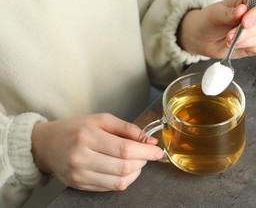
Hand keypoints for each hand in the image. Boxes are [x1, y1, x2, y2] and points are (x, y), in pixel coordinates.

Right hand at [31, 113, 163, 190]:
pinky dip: (123, 179)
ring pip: (120, 182)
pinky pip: (110, 188)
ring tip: (135, 161)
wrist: (46, 144)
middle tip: (146, 153)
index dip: (146, 152)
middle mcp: (81, 158)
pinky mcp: (80, 186)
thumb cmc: (75, 128)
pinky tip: (123, 169)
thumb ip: (128, 129)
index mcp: (87, 136)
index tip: (158, 151)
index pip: (125, 149)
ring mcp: (79, 175)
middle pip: (124, 167)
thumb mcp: (101, 120)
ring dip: (135, 173)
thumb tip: (149, 141)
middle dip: (143, 161)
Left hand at [178, 0, 255, 58]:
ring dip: (249, 42)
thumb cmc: (209, 21)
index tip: (244, 23)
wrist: (202, 37)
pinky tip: (241, 47)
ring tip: (231, 42)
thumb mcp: (214, 14)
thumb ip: (229, 13)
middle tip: (230, 36)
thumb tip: (242, 10)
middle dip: (247, 32)